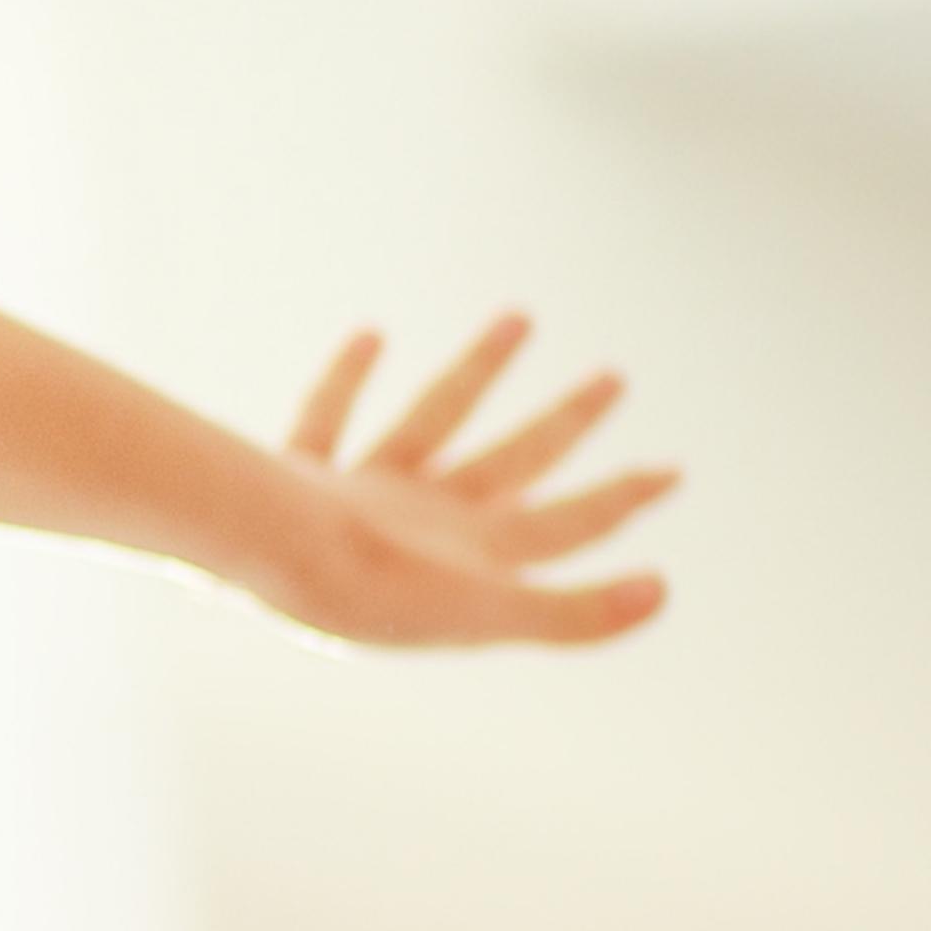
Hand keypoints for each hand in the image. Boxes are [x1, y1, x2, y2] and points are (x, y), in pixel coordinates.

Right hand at [271, 312, 680, 648]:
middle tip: (614, 379)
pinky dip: (348, 380)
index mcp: (471, 558)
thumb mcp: (485, 611)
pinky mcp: (304, 482)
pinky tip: (371, 334)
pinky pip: (331, 420)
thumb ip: (572, 614)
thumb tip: (662, 593)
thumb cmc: (370, 592)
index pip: (564, 524)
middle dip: (566, 424)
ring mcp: (365, 501)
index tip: (671, 472)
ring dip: (480, 373)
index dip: (621, 500)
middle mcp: (426, 528)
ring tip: (521, 317)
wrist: (258, 564)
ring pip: (435, 422)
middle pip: (515, 463)